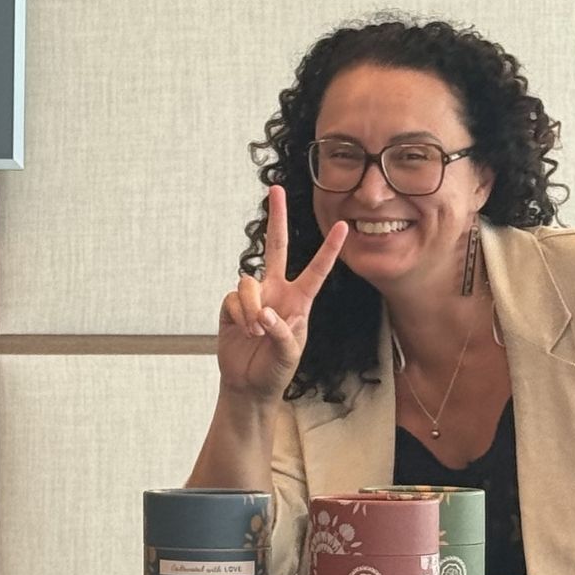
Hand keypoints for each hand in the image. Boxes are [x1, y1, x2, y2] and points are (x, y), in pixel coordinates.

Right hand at [216, 185, 347, 402]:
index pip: (317, 270)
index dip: (329, 249)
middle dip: (276, 218)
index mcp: (299, 301)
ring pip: (248, 281)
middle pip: (276, 247)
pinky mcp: (232, 305)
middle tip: (275, 189)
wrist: (248, 384)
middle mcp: (277, 292)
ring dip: (250, 306)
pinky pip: (232, 297)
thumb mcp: (289, 355)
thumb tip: (264, 312)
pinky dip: (238, 314)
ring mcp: (254, 297)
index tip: (343, 226)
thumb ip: (282, 332)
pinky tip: (244, 330)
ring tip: (255, 331)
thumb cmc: (276, 370)